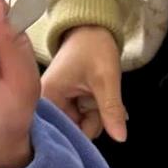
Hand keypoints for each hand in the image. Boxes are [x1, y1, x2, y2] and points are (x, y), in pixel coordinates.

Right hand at [40, 26, 126, 141]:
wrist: (92, 28)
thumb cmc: (95, 48)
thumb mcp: (106, 80)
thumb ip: (111, 110)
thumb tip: (120, 139)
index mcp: (48, 97)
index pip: (62, 132)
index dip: (81, 134)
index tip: (95, 122)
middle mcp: (47, 103)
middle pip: (73, 130)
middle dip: (93, 121)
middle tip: (99, 100)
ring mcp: (58, 102)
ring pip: (81, 125)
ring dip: (97, 115)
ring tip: (100, 95)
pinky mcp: (67, 101)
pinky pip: (83, 116)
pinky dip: (96, 111)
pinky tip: (100, 98)